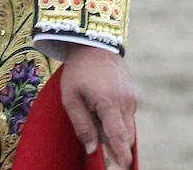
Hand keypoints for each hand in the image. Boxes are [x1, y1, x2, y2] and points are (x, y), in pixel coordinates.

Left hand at [60, 44, 136, 169]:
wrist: (94, 45)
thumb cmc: (78, 71)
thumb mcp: (70, 97)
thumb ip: (81, 124)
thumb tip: (92, 149)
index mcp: (108, 102)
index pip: (118, 135)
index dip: (121, 152)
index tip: (124, 165)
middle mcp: (125, 102)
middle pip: (124, 134)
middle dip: (114, 142)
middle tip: (98, 137)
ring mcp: (132, 98)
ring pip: (127, 125)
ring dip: (114, 128)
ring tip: (95, 109)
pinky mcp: (134, 95)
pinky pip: (127, 115)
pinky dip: (117, 117)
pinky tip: (102, 104)